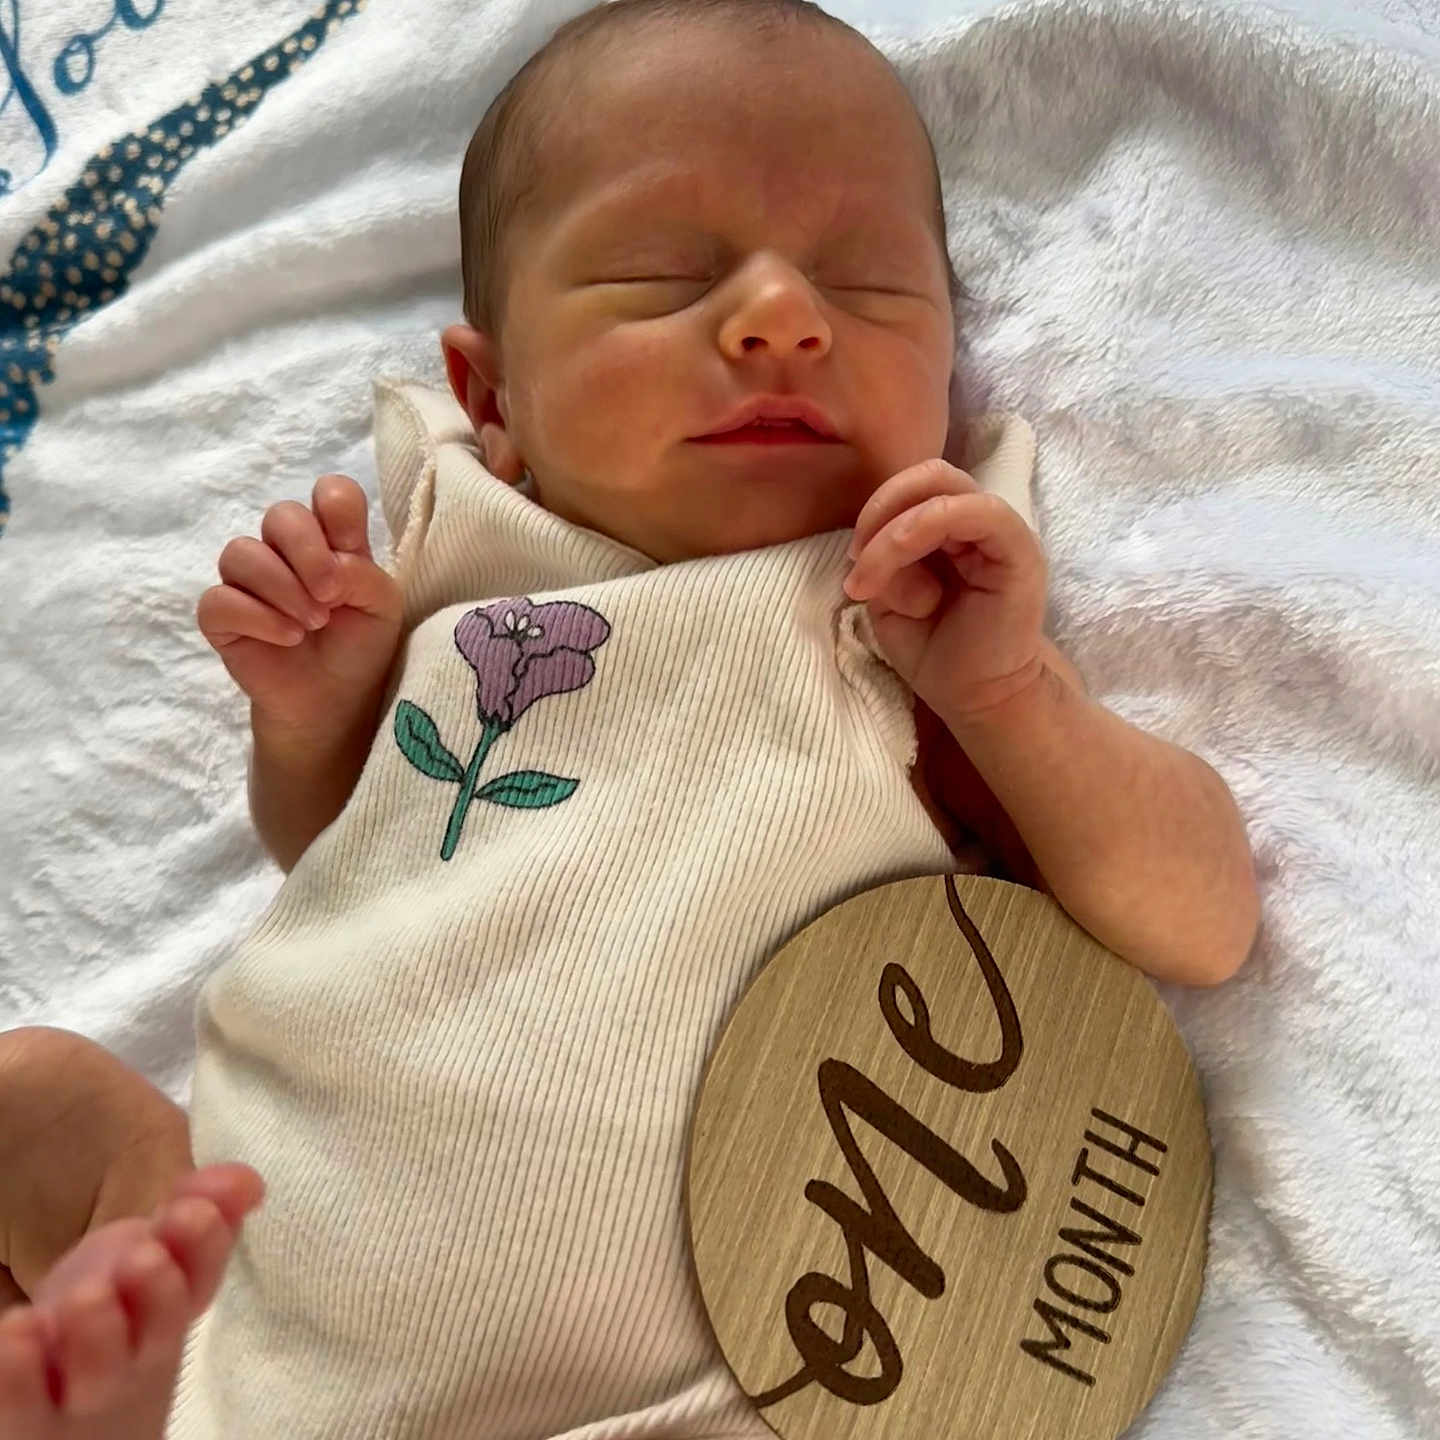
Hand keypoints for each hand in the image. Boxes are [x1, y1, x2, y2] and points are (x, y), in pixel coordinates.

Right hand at [196, 475, 403, 736]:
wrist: (336, 699)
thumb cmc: (360, 646)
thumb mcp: (382, 606)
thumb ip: (363, 572)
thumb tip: (330, 563)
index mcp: (331, 539)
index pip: (330, 492)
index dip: (336, 510)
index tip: (350, 548)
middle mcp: (285, 551)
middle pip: (281, 514)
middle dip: (308, 553)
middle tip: (331, 596)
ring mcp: (248, 579)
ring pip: (242, 553)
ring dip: (283, 589)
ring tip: (312, 624)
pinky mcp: (221, 615)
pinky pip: (221, 599)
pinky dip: (259, 617)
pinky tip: (287, 637)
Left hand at [842, 459, 1047, 719]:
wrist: (979, 698)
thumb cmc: (937, 651)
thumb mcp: (889, 604)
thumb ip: (881, 564)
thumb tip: (872, 545)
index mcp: (949, 530)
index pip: (912, 488)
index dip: (874, 511)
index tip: (851, 561)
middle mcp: (976, 523)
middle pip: (929, 475)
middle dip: (881, 508)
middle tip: (857, 557)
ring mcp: (1000, 532)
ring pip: (945, 488)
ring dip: (894, 528)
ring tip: (870, 575)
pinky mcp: (1018, 549)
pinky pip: (976, 512)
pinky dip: (924, 528)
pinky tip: (899, 565)